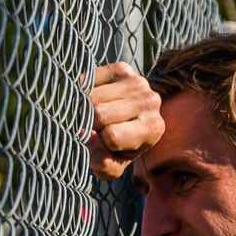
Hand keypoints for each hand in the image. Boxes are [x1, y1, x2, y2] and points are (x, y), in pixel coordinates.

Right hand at [88, 62, 164, 180]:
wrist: (125, 125)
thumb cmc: (116, 150)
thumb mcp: (111, 167)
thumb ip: (102, 163)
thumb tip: (89, 137)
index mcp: (153, 129)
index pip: (111, 136)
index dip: (97, 144)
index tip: (100, 145)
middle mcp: (151, 102)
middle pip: (99, 113)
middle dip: (88, 124)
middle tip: (94, 129)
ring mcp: (137, 82)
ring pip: (91, 96)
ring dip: (84, 109)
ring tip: (93, 117)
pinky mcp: (122, 68)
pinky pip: (88, 81)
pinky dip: (83, 93)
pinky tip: (92, 101)